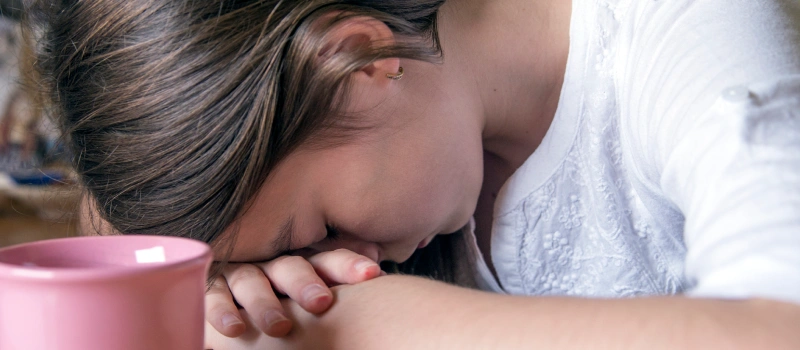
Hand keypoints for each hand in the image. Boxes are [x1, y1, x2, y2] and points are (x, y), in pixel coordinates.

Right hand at [204, 249, 382, 337]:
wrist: (242, 298)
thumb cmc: (290, 293)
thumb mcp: (317, 282)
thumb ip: (340, 270)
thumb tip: (376, 256)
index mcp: (305, 259)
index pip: (328, 258)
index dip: (348, 265)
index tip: (372, 273)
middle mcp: (273, 262)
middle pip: (290, 267)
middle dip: (305, 283)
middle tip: (321, 302)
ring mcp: (241, 272)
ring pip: (251, 281)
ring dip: (263, 303)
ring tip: (279, 327)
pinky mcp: (214, 288)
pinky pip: (214, 296)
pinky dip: (221, 311)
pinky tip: (234, 329)